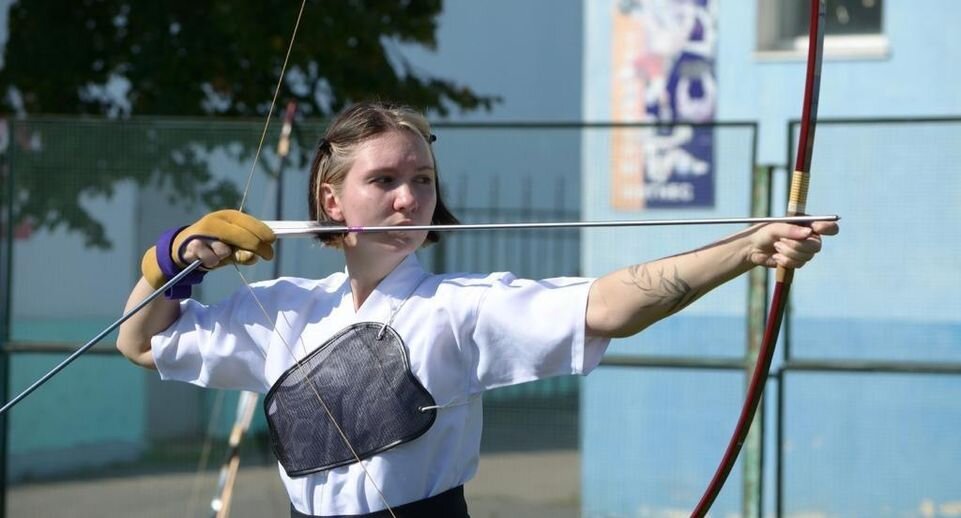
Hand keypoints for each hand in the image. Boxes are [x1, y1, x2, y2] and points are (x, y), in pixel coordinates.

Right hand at [141, 210, 275, 292]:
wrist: (184, 249)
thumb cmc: (215, 247)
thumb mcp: (233, 248)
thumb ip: (244, 252)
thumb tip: (254, 257)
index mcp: (229, 217)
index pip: (250, 223)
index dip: (264, 233)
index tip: (272, 243)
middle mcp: (217, 221)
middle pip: (243, 235)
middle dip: (258, 247)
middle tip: (268, 256)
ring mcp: (204, 232)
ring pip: (226, 250)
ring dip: (227, 256)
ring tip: (220, 254)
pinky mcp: (193, 244)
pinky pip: (212, 259)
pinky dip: (213, 262)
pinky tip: (208, 258)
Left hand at [746, 220, 837, 268]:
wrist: (753, 248)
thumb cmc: (764, 233)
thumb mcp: (775, 227)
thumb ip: (790, 229)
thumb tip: (808, 233)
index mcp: (808, 224)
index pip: (829, 227)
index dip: (827, 228)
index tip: (815, 228)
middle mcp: (810, 238)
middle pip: (817, 246)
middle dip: (798, 245)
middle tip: (781, 241)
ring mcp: (804, 251)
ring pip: (807, 256)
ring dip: (788, 252)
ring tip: (776, 246)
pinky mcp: (797, 262)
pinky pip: (798, 264)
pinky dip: (785, 260)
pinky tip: (776, 255)